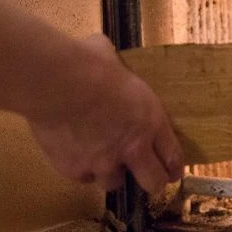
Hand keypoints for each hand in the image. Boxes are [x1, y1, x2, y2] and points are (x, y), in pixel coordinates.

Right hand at [27, 34, 183, 194]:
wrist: (57, 82)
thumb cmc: (87, 64)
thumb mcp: (112, 59)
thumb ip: (115, 67)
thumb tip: (100, 49)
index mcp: (151, 120)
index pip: (172, 156)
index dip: (173, 168)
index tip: (172, 172)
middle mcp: (133, 147)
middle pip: (154, 182)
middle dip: (152, 181)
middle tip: (145, 176)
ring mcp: (104, 162)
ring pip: (114, 182)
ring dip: (110, 172)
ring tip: (101, 158)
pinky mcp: (76, 169)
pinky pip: (83, 177)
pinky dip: (80, 168)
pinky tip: (74, 154)